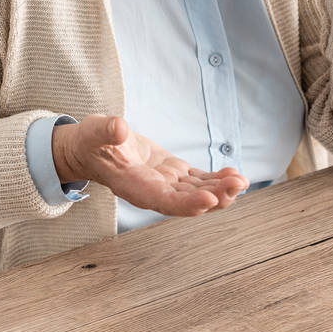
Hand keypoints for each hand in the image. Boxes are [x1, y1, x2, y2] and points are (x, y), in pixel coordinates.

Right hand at [53, 114, 249, 216]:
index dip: (187, 204)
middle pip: (187, 201)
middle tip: (238, 184)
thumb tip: (120, 127)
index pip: (164, 201)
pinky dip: (215, 179)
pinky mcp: (172, 173)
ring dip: (221, 189)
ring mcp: (164, 183)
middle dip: (215, 196)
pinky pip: (197, 181)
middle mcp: (153, 191)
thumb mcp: (94, 132)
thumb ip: (106, 131)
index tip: (210, 200)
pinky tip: (233, 174)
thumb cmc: (91, 142)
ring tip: (242, 180)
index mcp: (134, 186)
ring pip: (197, 193)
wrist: (92, 148)